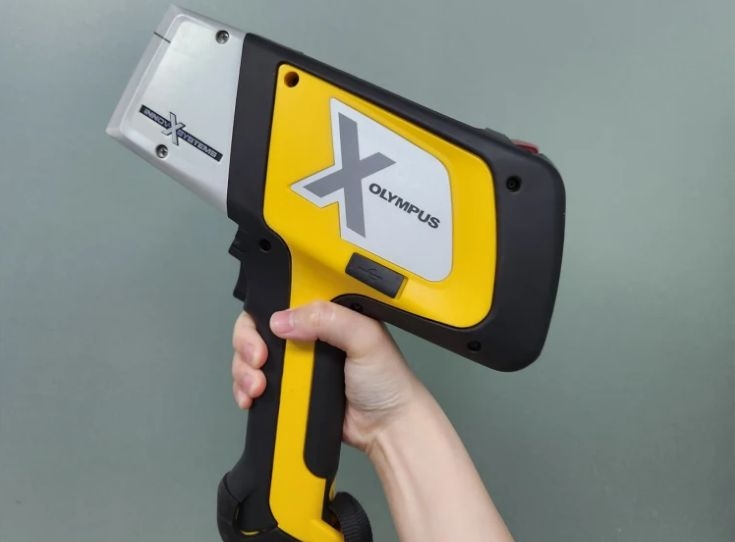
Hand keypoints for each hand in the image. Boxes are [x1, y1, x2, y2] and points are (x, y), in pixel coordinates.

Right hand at [231, 301, 423, 451]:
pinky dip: (245, 390)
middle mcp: (308, 335)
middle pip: (259, 327)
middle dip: (247, 343)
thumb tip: (283, 320)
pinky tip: (251, 398)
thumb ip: (329, 319)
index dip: (266, 311)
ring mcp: (297, 364)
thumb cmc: (388, 381)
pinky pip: (255, 384)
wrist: (387, 428)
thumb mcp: (365, 338)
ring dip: (243, 370)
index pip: (284, 299)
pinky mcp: (289, 389)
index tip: (266, 331)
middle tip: (257, 361)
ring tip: (256, 387)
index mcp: (327, 313)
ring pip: (252, 356)